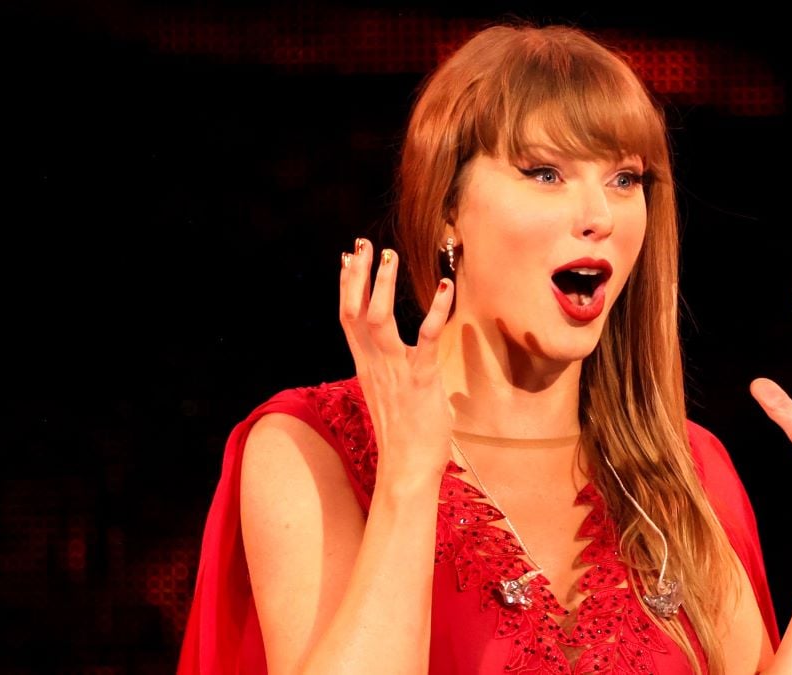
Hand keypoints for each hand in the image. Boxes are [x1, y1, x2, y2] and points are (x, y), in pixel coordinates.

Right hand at [339, 239, 455, 487]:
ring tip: (390, 256)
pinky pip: (426, 339)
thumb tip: (398, 359)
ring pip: (380, 320)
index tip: (346, 258)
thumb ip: (391, 372)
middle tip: (362, 245)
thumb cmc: (404, 436)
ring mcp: (395, 371)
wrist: (405, 469)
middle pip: (356, 312)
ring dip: (384, 286)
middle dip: (358, 276)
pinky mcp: (420, 380)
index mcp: (366, 366)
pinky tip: (445, 287)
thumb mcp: (390, 395)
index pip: (348, 318)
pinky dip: (436, 311)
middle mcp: (374, 364)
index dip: (347, 286)